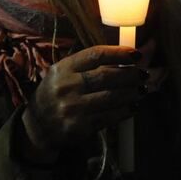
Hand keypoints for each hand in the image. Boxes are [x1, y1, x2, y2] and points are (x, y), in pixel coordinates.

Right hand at [20, 46, 148, 160]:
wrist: (37, 126)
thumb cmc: (56, 94)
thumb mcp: (65, 74)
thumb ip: (92, 65)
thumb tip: (129, 55)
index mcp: (63, 68)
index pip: (96, 54)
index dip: (119, 52)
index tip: (136, 54)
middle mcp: (66, 86)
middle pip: (107, 76)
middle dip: (131, 74)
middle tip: (143, 75)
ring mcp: (72, 107)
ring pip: (111, 97)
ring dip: (132, 93)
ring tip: (142, 90)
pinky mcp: (79, 126)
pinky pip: (109, 116)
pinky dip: (125, 111)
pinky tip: (133, 107)